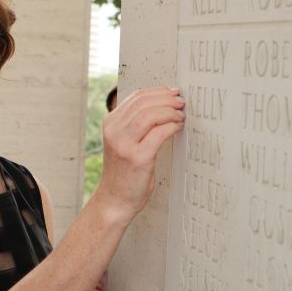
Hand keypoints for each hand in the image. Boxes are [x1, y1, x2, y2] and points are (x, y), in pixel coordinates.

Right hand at [93, 86, 184, 222]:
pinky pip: (159, 133)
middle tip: (181, 102)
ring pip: (151, 114)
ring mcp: (124, 144)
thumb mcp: (123, 141)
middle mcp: (114, 131)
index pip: (136, 97)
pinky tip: (178, 127)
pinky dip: (171, 126)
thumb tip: (161, 106)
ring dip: (170, 111)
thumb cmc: (123, 172)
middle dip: (167, 99)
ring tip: (181, 115)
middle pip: (144, 102)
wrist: (115, 199)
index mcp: (110, 123)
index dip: (158, 92)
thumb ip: (134, 124)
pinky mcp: (137, 157)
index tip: (172, 93)